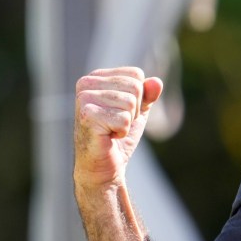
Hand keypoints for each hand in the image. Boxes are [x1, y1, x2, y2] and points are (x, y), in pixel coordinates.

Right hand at [74, 67, 163, 190]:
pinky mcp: (87, 116)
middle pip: (135, 87)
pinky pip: (124, 119)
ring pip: (130, 103)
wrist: (102, 166)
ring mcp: (84, 99)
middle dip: (134, 110)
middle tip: (116, 124)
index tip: (122, 112)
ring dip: (127, 122)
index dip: (139, 97)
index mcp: (96, 77)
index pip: (136, 74)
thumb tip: (157, 82)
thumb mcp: (138, 110)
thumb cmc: (117, 135)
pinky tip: (108, 136)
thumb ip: (148, 94)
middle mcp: (86, 84)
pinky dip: (122, 132)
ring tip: (111, 130)